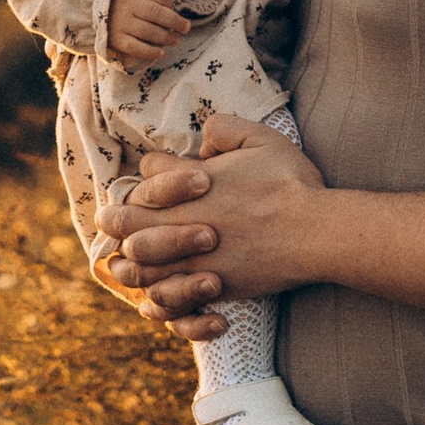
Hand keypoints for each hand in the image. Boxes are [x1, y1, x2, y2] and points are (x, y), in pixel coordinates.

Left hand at [97, 111, 326, 322]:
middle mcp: (183, 219)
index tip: (157, 174)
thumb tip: (202, 141)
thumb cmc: (291, 183)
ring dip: (127, 259)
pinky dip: (152, 294)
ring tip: (123, 259)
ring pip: (138, 262)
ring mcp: (192, 256)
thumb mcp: (261, 138)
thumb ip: (224, 128)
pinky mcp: (207, 286)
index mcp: (190, 181)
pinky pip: (164, 296)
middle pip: (126, 219)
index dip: (151, 171)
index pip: (148, 171)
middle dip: (114, 217)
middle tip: (109, 219)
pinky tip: (152, 291)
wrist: (315, 232)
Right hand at [105, 0, 191, 66]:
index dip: (170, 2)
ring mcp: (121, 23)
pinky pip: (135, 47)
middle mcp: (127, 6)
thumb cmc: (131, 0)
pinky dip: (149, 52)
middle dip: (174, 22)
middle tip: (185, 28)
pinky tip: (161, 53)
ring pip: (147, 31)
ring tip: (175, 40)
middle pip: (156, 13)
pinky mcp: (117, 39)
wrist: (100, 12)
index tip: (173, 9)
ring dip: (165, 38)